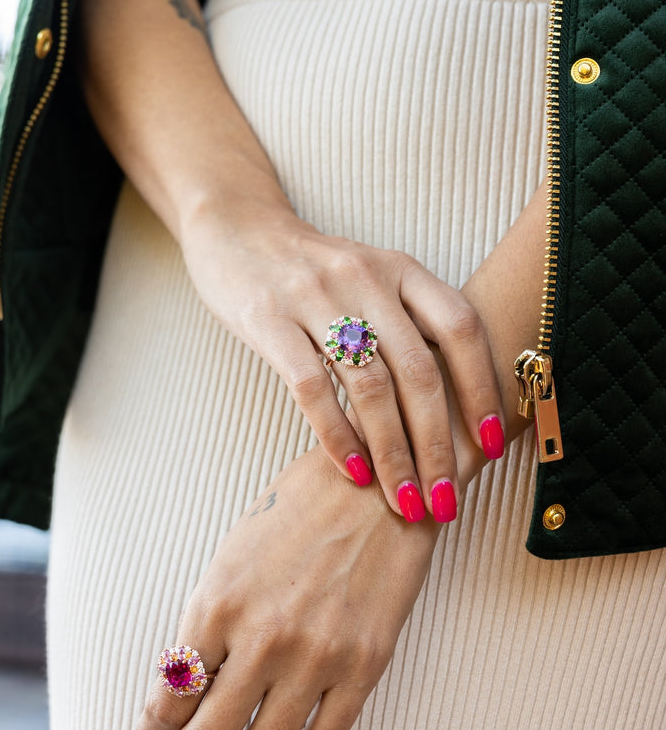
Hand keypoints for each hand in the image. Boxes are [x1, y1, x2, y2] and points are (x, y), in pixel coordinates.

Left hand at [136, 443, 443, 729]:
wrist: (380, 481)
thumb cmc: (303, 507)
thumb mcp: (235, 554)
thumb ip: (210, 621)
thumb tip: (188, 683)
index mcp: (219, 601)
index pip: (173, 693)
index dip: (157, 729)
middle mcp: (263, 636)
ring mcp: (317, 656)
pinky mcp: (364, 666)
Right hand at [181, 201, 504, 521]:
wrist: (238, 229)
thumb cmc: (314, 272)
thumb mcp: (372, 280)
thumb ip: (409, 325)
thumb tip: (459, 406)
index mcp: (401, 269)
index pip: (460, 328)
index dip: (482, 389)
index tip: (492, 446)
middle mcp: (365, 277)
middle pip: (418, 369)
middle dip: (437, 444)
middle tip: (446, 499)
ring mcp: (315, 295)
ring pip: (369, 386)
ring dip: (392, 452)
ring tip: (403, 499)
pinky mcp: (268, 317)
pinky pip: (310, 387)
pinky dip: (337, 436)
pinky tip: (352, 472)